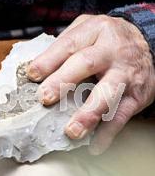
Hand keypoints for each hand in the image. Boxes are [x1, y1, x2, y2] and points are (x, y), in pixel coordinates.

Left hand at [27, 14, 154, 154]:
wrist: (149, 45)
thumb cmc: (107, 41)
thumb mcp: (87, 30)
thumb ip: (63, 45)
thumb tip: (32, 71)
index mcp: (96, 30)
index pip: (69, 44)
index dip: (49, 60)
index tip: (32, 75)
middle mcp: (112, 50)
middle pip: (86, 63)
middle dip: (63, 81)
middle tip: (44, 98)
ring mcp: (126, 74)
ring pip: (107, 93)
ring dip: (88, 114)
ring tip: (72, 131)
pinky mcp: (137, 95)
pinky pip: (122, 116)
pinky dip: (108, 133)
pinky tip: (95, 145)